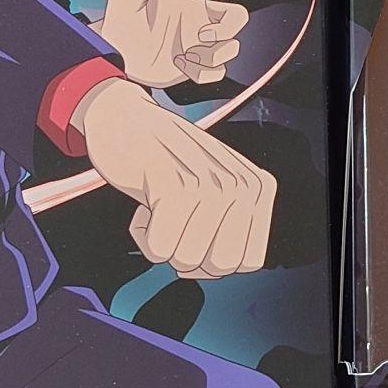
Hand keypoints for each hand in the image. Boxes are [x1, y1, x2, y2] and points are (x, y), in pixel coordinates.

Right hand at [73, 78, 274, 278]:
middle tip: (176, 219)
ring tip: (161, 204)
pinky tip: (147, 201)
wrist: (128, 119)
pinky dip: (143, 235)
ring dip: (162, 242)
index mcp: (260, 187)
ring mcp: (208, 183)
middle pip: (219, 266)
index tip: (198, 230)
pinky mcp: (171, 184)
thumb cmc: (172, 163)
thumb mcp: (219, 189)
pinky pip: (158, 249)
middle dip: (189, 255)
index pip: (249, 262)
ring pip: (185, 261)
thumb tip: (215, 269)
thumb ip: (233, 229)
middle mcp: (241, 184)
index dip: (216, 259)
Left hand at [95, 0, 247, 86]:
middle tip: (201, 36)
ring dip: (214, 54)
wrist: (113, 62)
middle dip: (228, 27)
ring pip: (232, 46)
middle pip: (238, 15)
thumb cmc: (117, 29)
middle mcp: (197, 17)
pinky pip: (218, 70)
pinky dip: (204, 72)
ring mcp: (199, 43)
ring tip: (188, 56)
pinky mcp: (197, 66)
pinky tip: (183, 67)